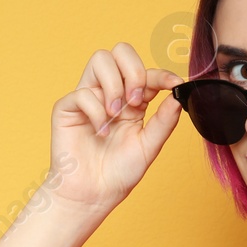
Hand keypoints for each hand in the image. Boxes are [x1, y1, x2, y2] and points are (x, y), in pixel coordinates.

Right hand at [46, 42, 185, 213]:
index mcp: (132, 100)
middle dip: (134, 71)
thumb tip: (179, 95)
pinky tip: (100, 130)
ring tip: (116, 113)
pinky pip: (82, 92)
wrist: (93, 194)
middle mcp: (110, 93)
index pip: (146, 72)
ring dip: (114, 85)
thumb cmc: (119, 173)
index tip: (173, 83)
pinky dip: (96, 110)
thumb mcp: (149, 146)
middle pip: (120, 52)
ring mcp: (88, 97)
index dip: (161, 74)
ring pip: (100, 59)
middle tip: (136, 99)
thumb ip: (164, 121)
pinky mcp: (67, 107)